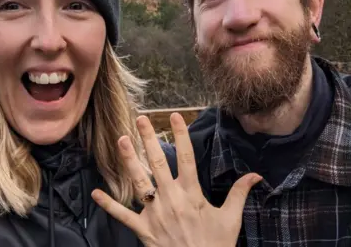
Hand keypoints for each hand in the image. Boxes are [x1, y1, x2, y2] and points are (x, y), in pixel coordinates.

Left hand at [91, 112, 261, 246]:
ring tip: (121, 140)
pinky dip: (109, 204)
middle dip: (148, 140)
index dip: (181, 135)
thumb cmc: (216, 245)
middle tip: (140, 120)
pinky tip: (95, 192)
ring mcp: (155, 214)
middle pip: (158, 163)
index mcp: (192, 194)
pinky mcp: (144, 230)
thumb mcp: (231, 218)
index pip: (186, 158)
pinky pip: (123, 216)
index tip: (175, 116)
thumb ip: (239, 193)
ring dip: (129, 161)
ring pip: (139, 182)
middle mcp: (171, 199)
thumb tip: (255, 175)